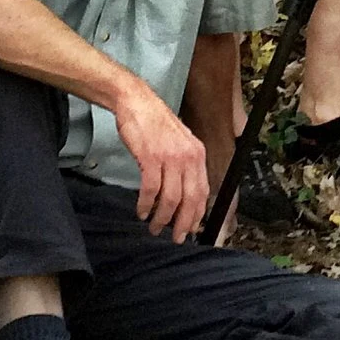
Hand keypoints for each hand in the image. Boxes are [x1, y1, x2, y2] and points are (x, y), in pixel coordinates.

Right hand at [112, 83, 213, 242]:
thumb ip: (184, 165)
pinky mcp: (151, 157)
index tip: (190, 229)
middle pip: (189, 199)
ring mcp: (170, 157)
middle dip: (182, 223)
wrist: (137, 102)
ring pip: (170, 198)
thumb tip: (184, 193)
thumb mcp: (179, 142)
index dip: (196, 214)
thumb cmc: (155, 123)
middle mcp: (188, 157)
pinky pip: (150, 189)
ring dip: (161, 218)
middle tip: (174, 237)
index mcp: (197, 154)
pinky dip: (146, 205)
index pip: (202, 191)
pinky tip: (141, 211)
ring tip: (154, 227)